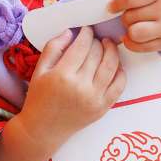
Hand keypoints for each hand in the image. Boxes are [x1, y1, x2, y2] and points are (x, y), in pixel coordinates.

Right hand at [17, 26, 125, 152]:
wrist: (43, 130)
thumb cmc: (39, 98)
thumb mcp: (39, 70)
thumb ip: (53, 47)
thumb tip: (71, 31)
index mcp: (63, 75)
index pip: (82, 46)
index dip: (86, 34)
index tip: (86, 30)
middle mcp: (81, 87)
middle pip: (97, 53)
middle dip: (97, 41)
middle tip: (95, 38)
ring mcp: (94, 98)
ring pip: (111, 65)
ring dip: (112, 51)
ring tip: (108, 45)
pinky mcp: (103, 107)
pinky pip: (119, 84)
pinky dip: (121, 71)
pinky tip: (115, 64)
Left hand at [107, 0, 160, 50]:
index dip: (116, 3)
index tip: (111, 6)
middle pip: (130, 17)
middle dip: (125, 16)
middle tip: (130, 14)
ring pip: (134, 34)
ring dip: (128, 30)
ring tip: (134, 25)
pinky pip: (142, 48)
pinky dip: (133, 43)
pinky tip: (135, 37)